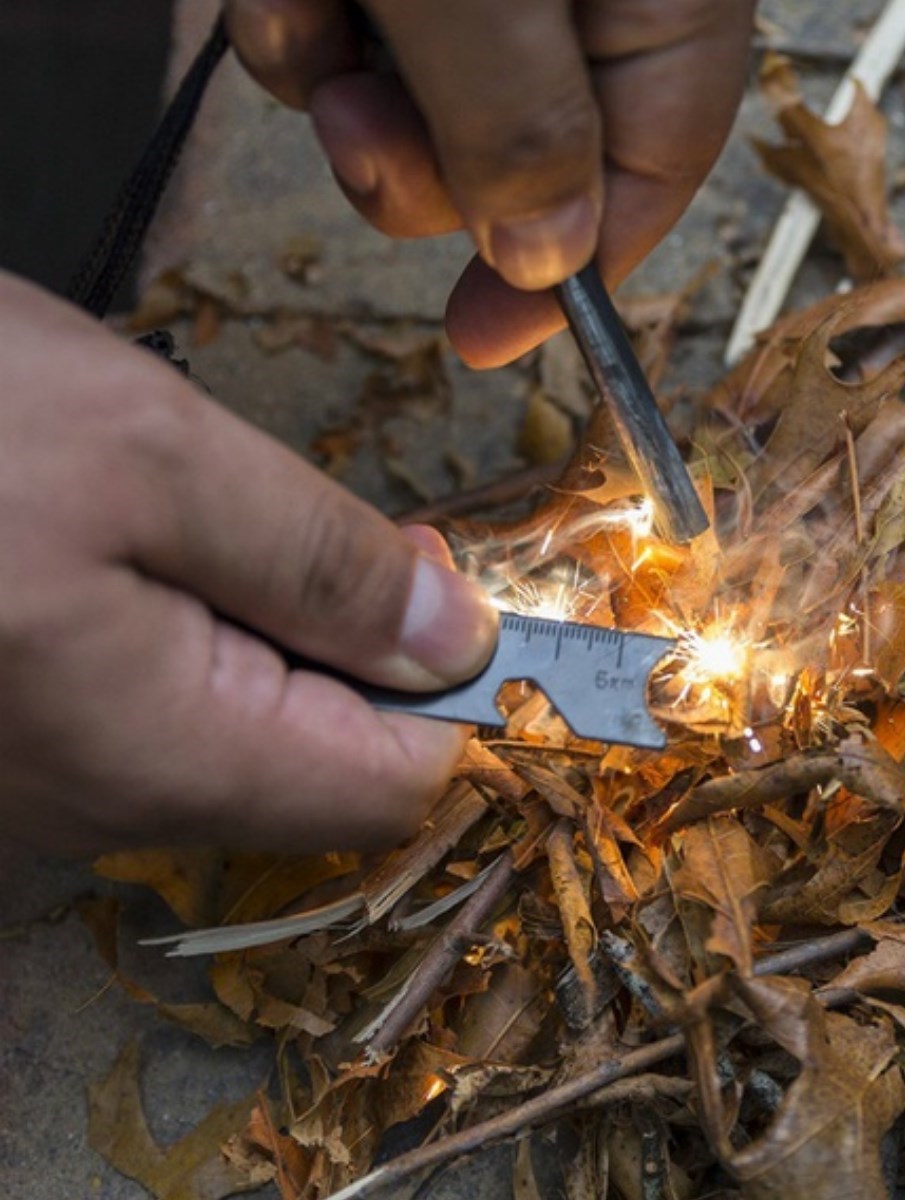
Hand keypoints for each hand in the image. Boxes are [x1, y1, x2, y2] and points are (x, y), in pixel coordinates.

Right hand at [0, 272, 496, 854]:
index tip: (459, 589)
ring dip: (274, 626)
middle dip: (363, 645)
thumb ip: (323, 564)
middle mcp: (103, 803)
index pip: (392, 784)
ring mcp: (44, 781)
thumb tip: (456, 642)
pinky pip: (153, 708)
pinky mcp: (10, 733)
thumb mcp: (151, 455)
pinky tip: (139, 547)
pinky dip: (193, 628)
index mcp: (161, 752)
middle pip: (318, 761)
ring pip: (238, 731)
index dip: (458, 692)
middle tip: (327, 522)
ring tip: (215, 515)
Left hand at [224, 0, 756, 366]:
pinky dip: (304, 26)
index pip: (647, 176)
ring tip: (321, 8)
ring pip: (418, 108)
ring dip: (348, 98)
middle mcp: (585, 2)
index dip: (568, 278)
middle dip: (421, 171)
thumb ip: (519, 126)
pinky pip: (350, 37)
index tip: (481, 343)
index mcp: (660, 0)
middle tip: (366, 120)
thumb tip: (547, 264)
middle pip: (518, 161)